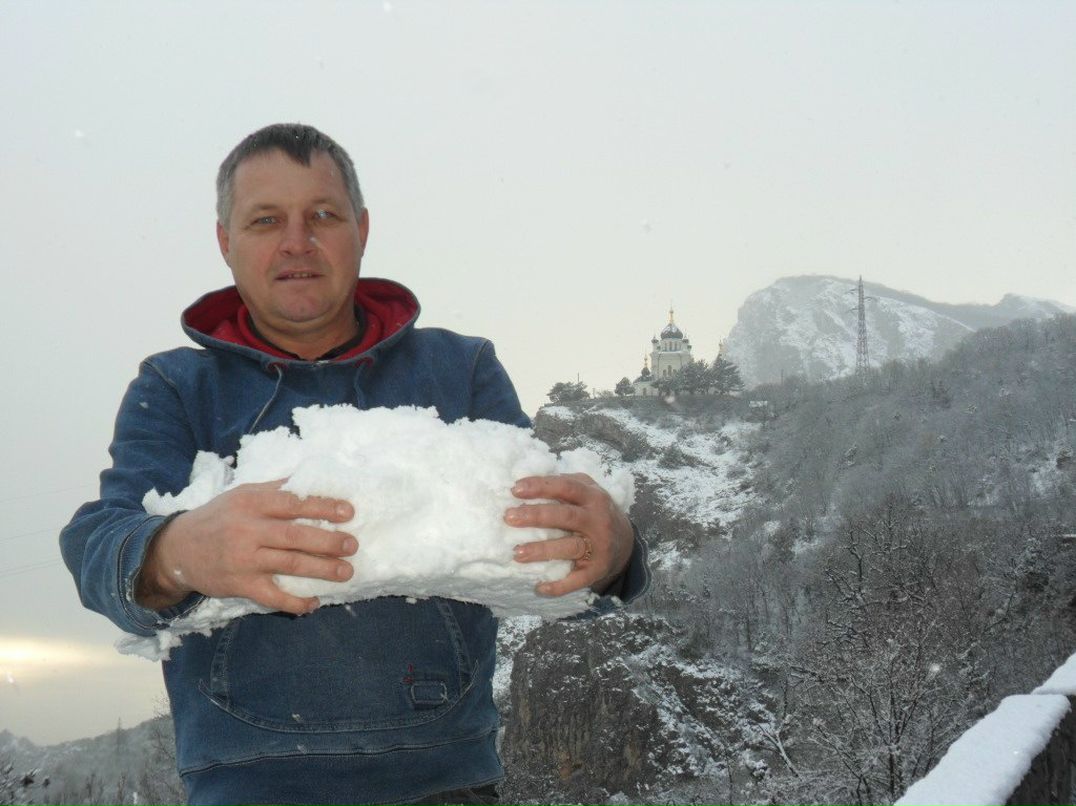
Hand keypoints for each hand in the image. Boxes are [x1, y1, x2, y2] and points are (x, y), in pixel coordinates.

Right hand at [135, 481, 357, 614]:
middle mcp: (247, 530)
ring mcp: (244, 560)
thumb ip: (276, 490)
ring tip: (346, 572)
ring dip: (321, 570)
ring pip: (289, 565)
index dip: (323, 507)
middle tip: (353, 544)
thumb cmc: (218, 517)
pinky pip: (272, 597)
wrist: (176, 548)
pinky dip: (295, 602)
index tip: (349, 512)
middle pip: (295, 535)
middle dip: (328, 541)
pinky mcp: (240, 585)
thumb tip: (313, 481)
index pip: (293, 503)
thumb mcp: (242, 495)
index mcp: (251, 503)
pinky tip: (314, 603)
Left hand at [505, 473, 632, 596]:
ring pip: (569, 547)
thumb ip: (565, 483)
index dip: (541, 487)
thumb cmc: (594, 512)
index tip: (515, 490)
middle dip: (536, 516)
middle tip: (509, 517)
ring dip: (542, 550)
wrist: (625, 542)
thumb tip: (528, 480)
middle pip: (565, 516)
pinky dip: (559, 586)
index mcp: (593, 497)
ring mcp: (599, 546)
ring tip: (517, 552)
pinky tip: (540, 588)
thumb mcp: (588, 491)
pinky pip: (578, 579)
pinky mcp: (598, 569)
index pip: (566, 487)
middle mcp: (597, 519)